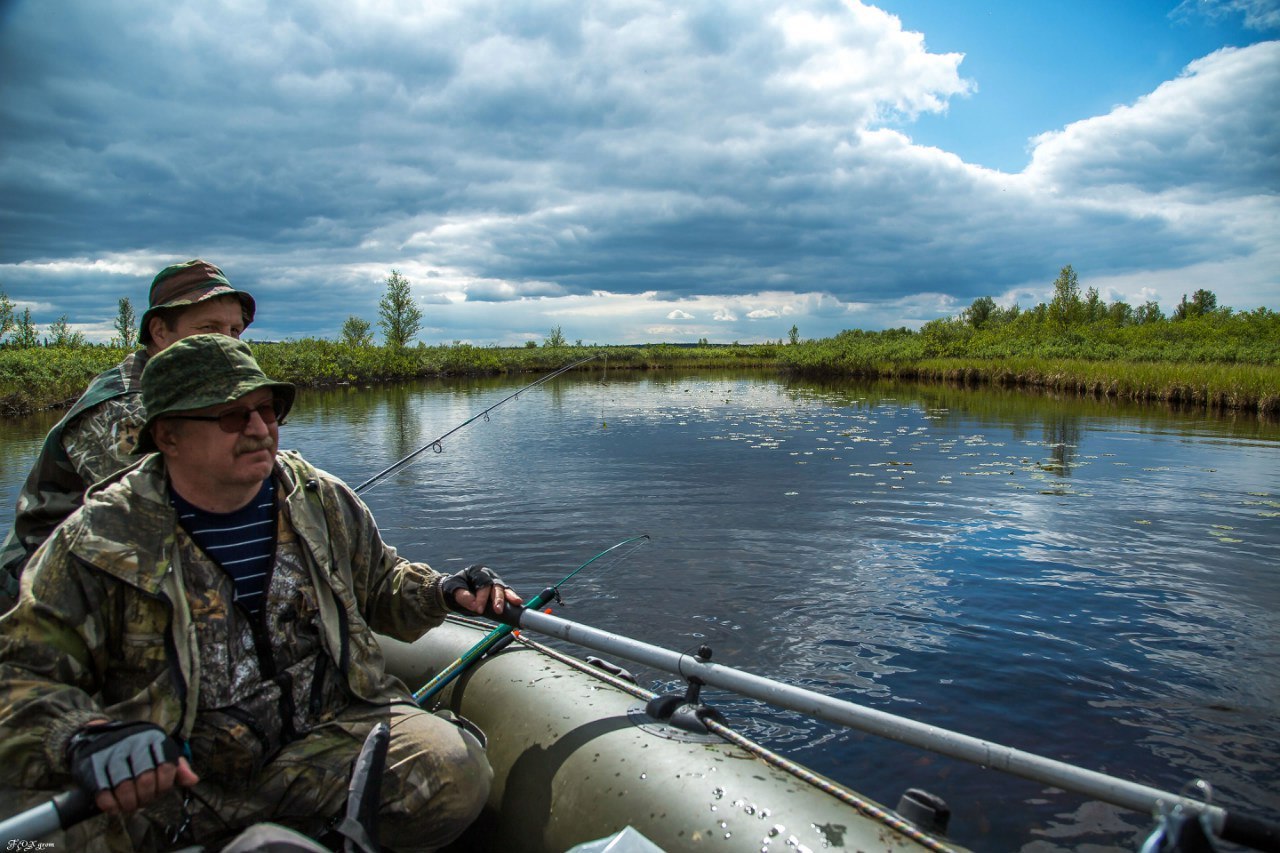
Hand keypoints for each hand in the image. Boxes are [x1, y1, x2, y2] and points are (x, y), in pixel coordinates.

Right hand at [67, 720, 199, 814]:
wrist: (101, 736)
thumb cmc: (138, 749)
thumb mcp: (160, 752)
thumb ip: (177, 766)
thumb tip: (193, 780)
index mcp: (153, 738)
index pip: (166, 768)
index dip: (164, 787)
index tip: (159, 792)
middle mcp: (133, 742)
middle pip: (145, 781)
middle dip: (146, 798)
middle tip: (143, 802)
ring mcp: (111, 752)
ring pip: (124, 787)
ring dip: (129, 803)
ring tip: (131, 806)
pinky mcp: (93, 764)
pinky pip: (103, 791)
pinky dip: (111, 805)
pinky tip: (115, 807)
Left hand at [441, 564, 523, 615]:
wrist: (455, 591)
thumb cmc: (454, 588)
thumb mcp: (453, 589)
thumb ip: (462, 596)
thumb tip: (473, 604)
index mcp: (477, 571)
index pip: (482, 583)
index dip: (482, 596)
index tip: (478, 609)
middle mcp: (488, 575)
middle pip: (495, 585)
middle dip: (497, 598)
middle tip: (497, 610)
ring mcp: (494, 582)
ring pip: (504, 588)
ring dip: (509, 596)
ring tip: (516, 602)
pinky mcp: (498, 591)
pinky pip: (506, 593)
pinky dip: (512, 598)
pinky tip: (518, 603)